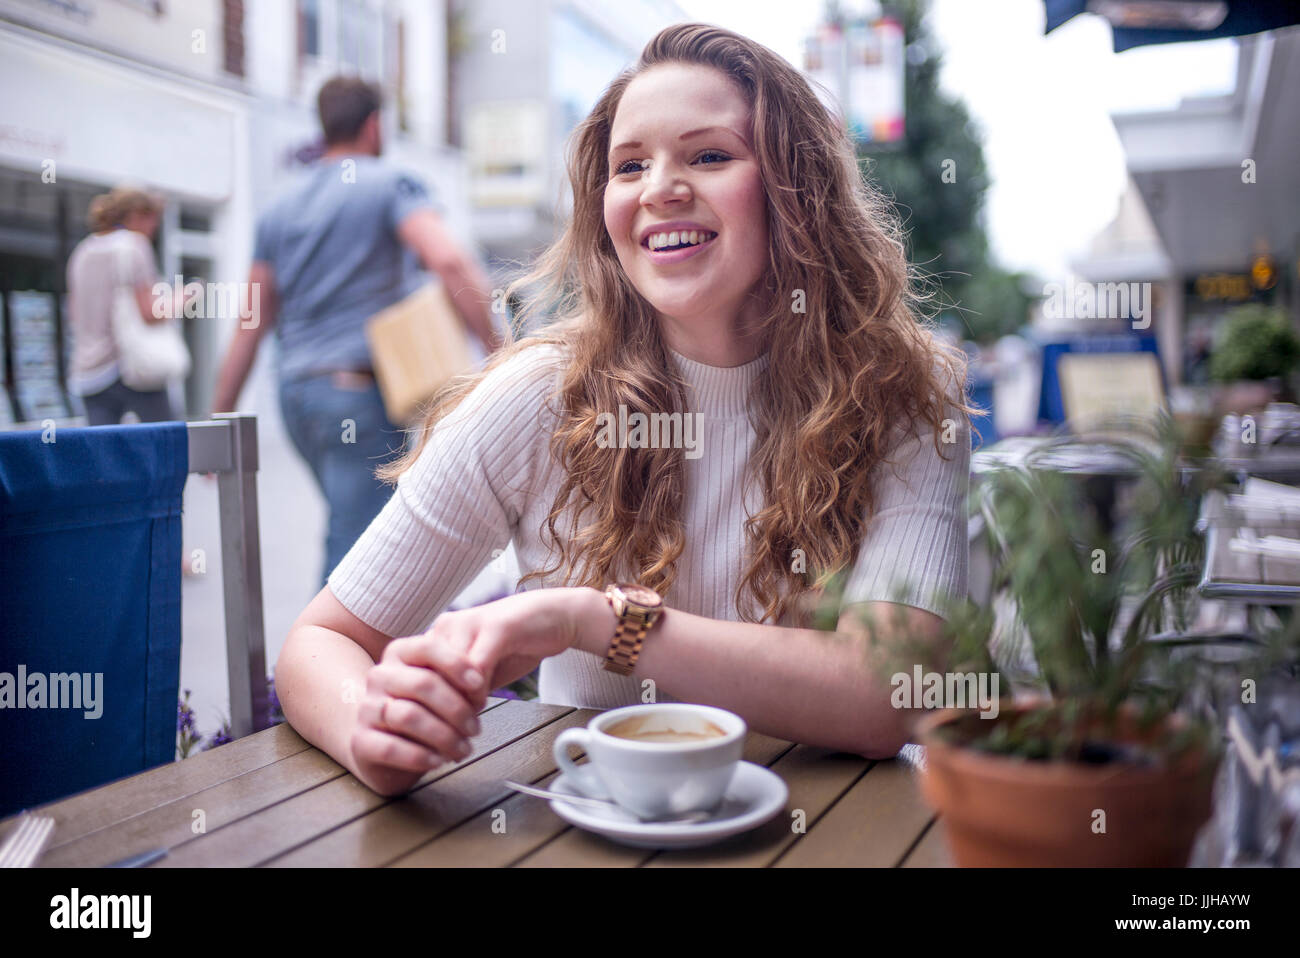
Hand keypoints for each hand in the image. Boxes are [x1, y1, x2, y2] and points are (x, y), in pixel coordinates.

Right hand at [349, 633, 488, 795]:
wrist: (383, 745)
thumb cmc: (423, 711)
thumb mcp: (441, 690)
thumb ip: (458, 683)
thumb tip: (480, 689)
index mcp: (399, 653)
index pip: (428, 647)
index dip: (457, 664)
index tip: (480, 686)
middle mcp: (379, 675)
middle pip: (422, 683)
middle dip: (457, 708)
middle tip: (476, 729)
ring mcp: (366, 707)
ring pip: (409, 716)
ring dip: (444, 736)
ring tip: (464, 749)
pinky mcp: (360, 740)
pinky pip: (391, 747)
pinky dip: (420, 756)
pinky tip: (439, 761)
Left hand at [405, 588, 610, 739]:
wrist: (555, 617)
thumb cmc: (517, 644)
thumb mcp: (481, 668)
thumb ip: (460, 687)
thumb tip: (439, 722)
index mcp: (439, 634)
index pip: (415, 675)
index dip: (422, 706)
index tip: (432, 733)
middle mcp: (447, 625)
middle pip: (426, 675)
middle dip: (436, 710)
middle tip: (448, 735)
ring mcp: (469, 623)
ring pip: (448, 673)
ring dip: (456, 705)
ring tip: (464, 725)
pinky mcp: (495, 627)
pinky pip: (476, 667)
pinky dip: (475, 692)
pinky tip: (481, 705)